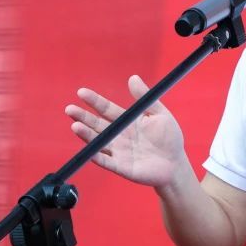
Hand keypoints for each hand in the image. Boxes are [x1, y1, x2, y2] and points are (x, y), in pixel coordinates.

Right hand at [66, 75, 187, 189]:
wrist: (176, 164)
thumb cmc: (169, 138)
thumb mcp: (159, 113)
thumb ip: (144, 98)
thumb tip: (132, 77)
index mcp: (127, 121)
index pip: (106, 109)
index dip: (94, 101)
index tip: (81, 92)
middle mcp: (119, 135)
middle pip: (98, 125)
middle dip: (83, 117)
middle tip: (70, 109)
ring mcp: (118, 152)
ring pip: (99, 142)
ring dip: (87, 135)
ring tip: (75, 126)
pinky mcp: (121, 167)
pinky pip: (106, 162)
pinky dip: (97, 157)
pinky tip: (88, 150)